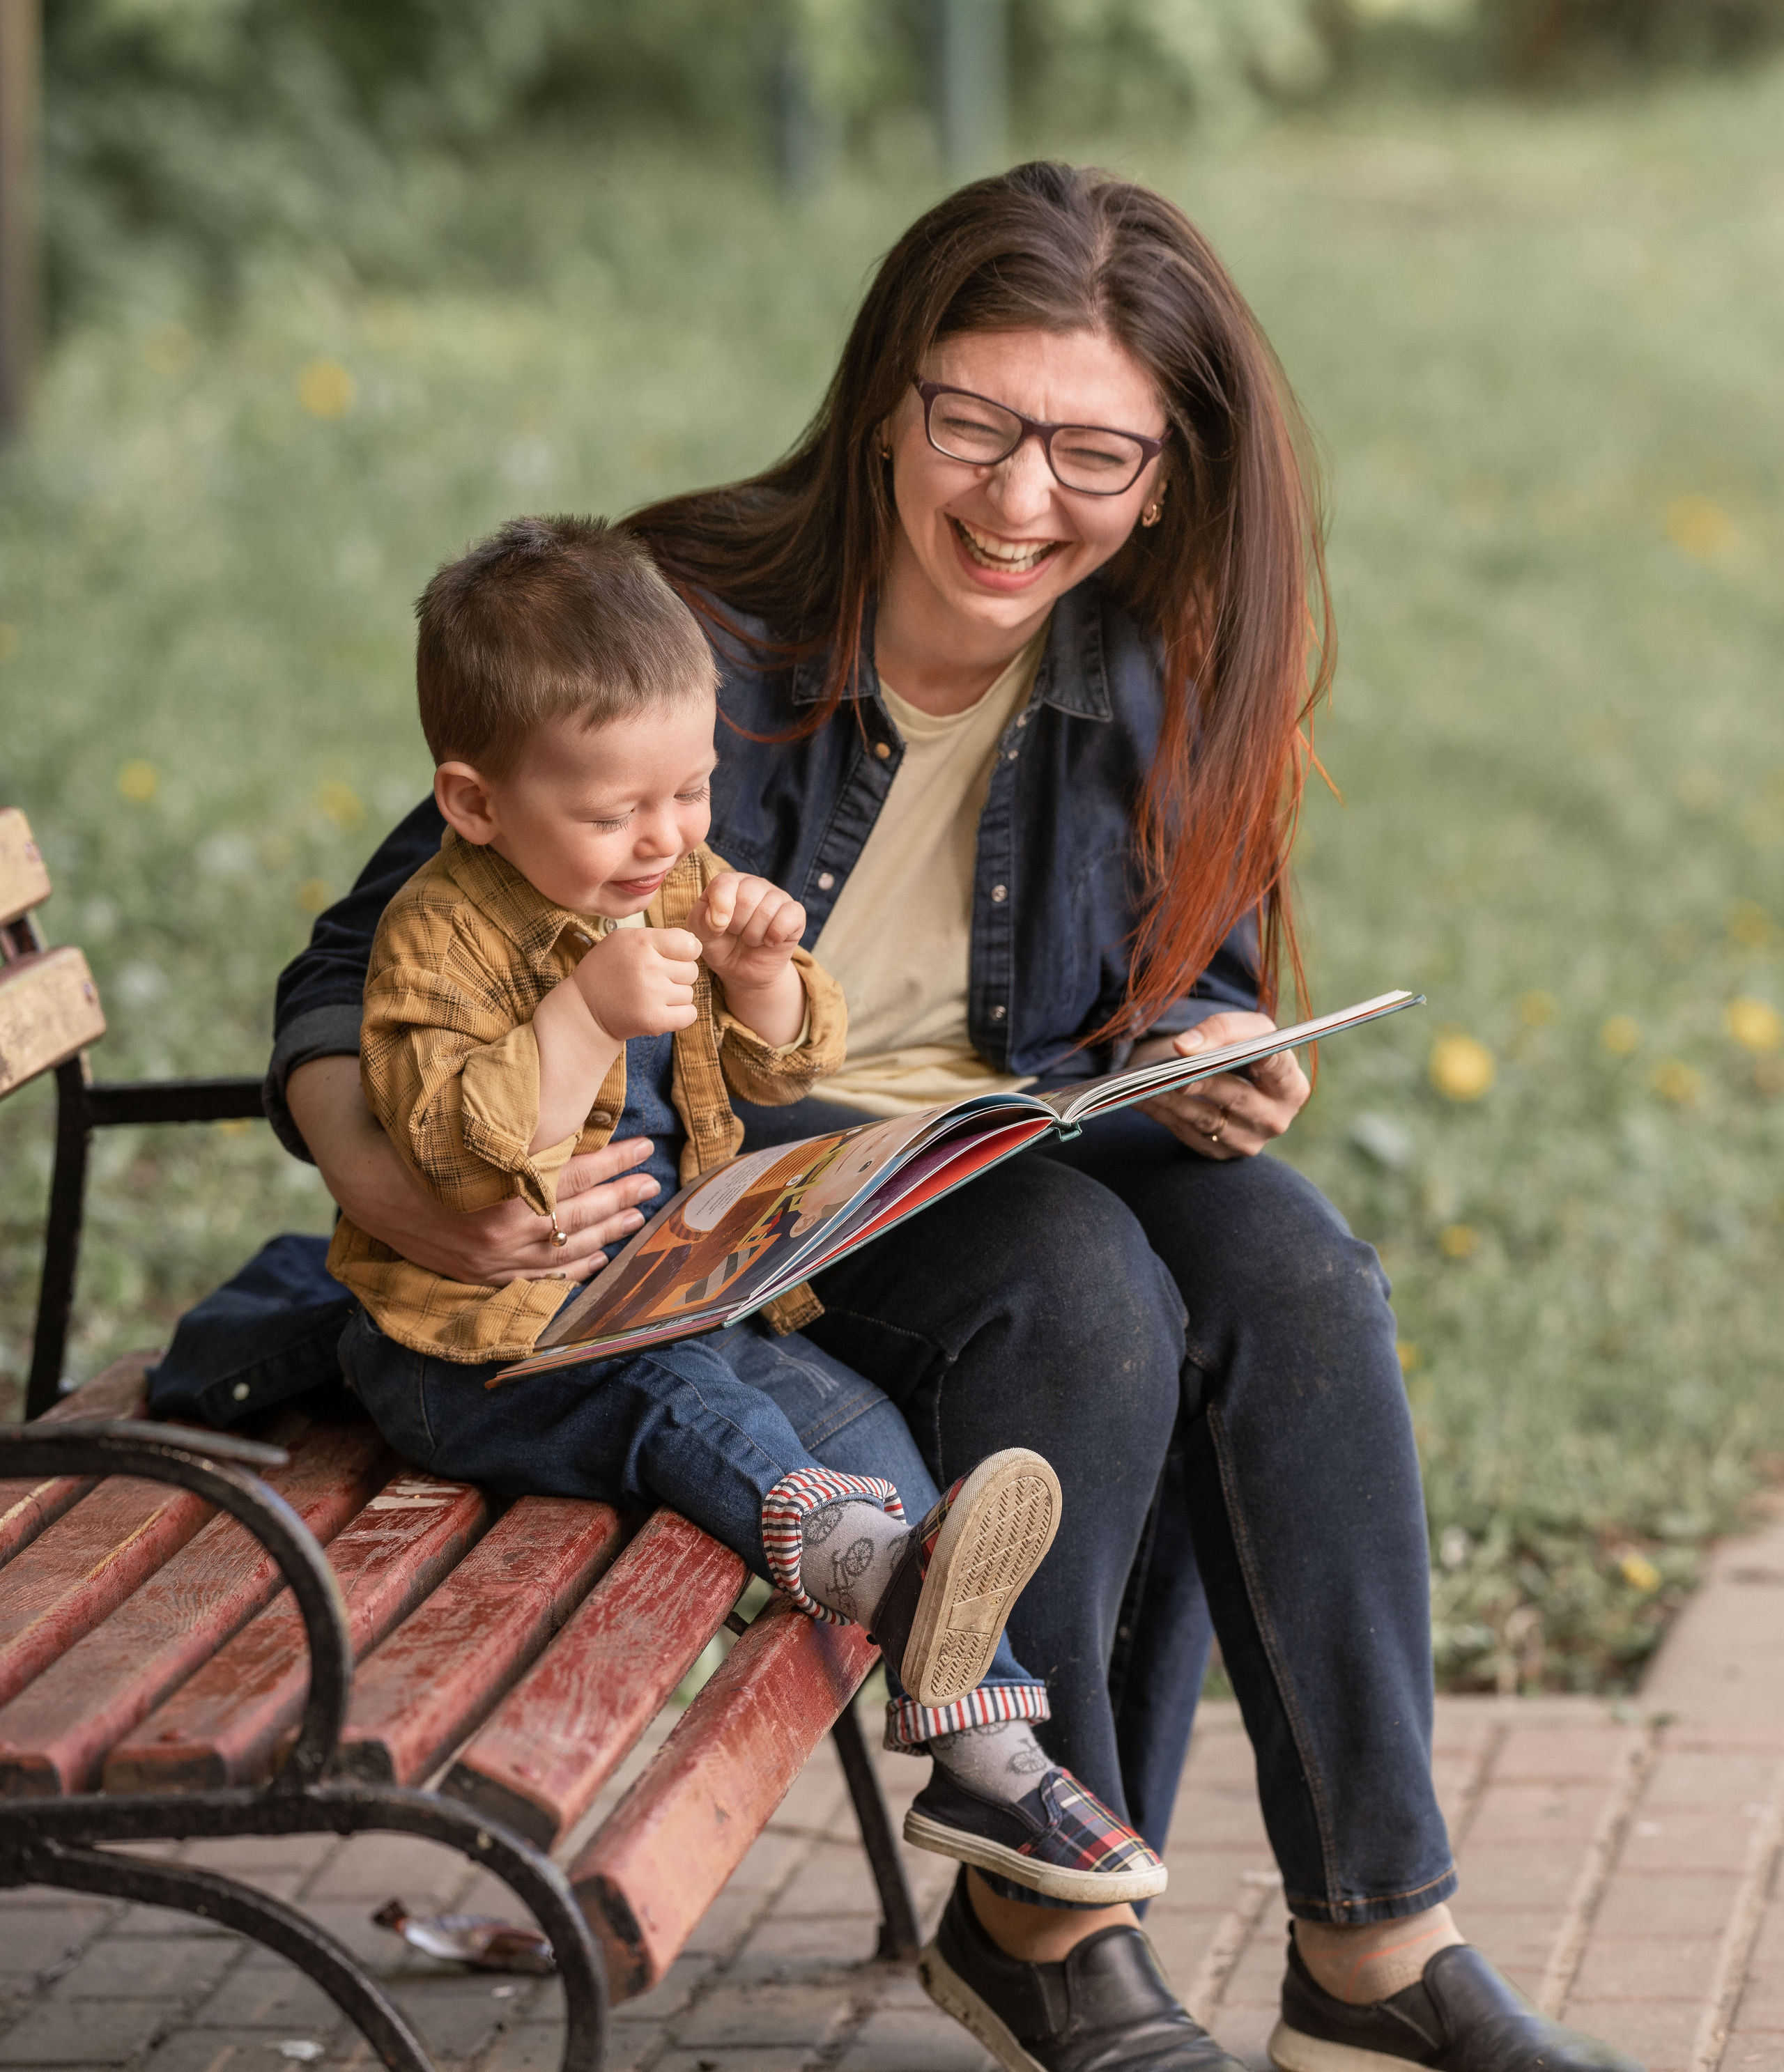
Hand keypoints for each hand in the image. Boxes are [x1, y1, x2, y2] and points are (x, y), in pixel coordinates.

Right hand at [286, 1056, 661, 1282]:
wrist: (371, 1189)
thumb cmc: (425, 1149)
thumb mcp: (473, 1132)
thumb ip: (521, 1133)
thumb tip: (573, 1115)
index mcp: (503, 1188)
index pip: (573, 1173)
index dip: (613, 1160)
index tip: (644, 1146)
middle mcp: (503, 1229)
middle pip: (578, 1213)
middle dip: (621, 1196)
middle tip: (653, 1181)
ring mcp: (495, 1258)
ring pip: (566, 1248)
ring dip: (607, 1231)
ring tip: (638, 1215)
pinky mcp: (486, 1274)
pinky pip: (541, 1276)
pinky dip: (572, 1268)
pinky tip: (600, 1257)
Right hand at [572, 926, 701, 1041]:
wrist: (584, 1008)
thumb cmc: (608, 970)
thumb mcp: (624, 939)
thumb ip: (659, 937)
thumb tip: (695, 944)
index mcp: (641, 942)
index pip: (689, 944)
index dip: (685, 952)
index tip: (673, 957)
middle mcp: (648, 967)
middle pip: (692, 970)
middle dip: (677, 975)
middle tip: (653, 979)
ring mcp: (651, 995)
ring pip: (689, 993)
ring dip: (675, 996)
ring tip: (651, 995)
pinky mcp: (654, 1021)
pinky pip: (689, 1014)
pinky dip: (680, 1015)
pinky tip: (661, 1010)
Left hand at [687, 872, 805, 992]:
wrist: (743, 970)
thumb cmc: (721, 946)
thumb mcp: (701, 935)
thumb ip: (703, 921)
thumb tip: (720, 918)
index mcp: (729, 884)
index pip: (725, 882)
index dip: (721, 906)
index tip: (719, 927)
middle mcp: (755, 885)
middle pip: (747, 897)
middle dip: (737, 925)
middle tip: (737, 934)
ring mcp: (777, 897)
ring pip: (767, 910)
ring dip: (754, 935)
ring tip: (751, 939)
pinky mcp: (796, 913)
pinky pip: (790, 916)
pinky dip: (776, 934)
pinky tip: (769, 942)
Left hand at [1133, 1011, 1310, 1159]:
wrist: (1236, 1080)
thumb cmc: (1244, 1049)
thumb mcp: (1243, 1029)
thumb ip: (1220, 1029)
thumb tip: (1184, 1048)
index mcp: (1291, 1085)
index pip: (1274, 1064)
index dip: (1244, 1054)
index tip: (1206, 1049)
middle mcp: (1276, 1119)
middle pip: (1235, 1096)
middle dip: (1200, 1081)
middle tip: (1170, 1072)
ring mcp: (1248, 1141)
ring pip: (1205, 1119)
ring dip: (1171, 1100)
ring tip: (1143, 1084)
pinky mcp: (1220, 1153)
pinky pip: (1186, 1132)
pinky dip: (1161, 1113)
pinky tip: (1139, 1098)